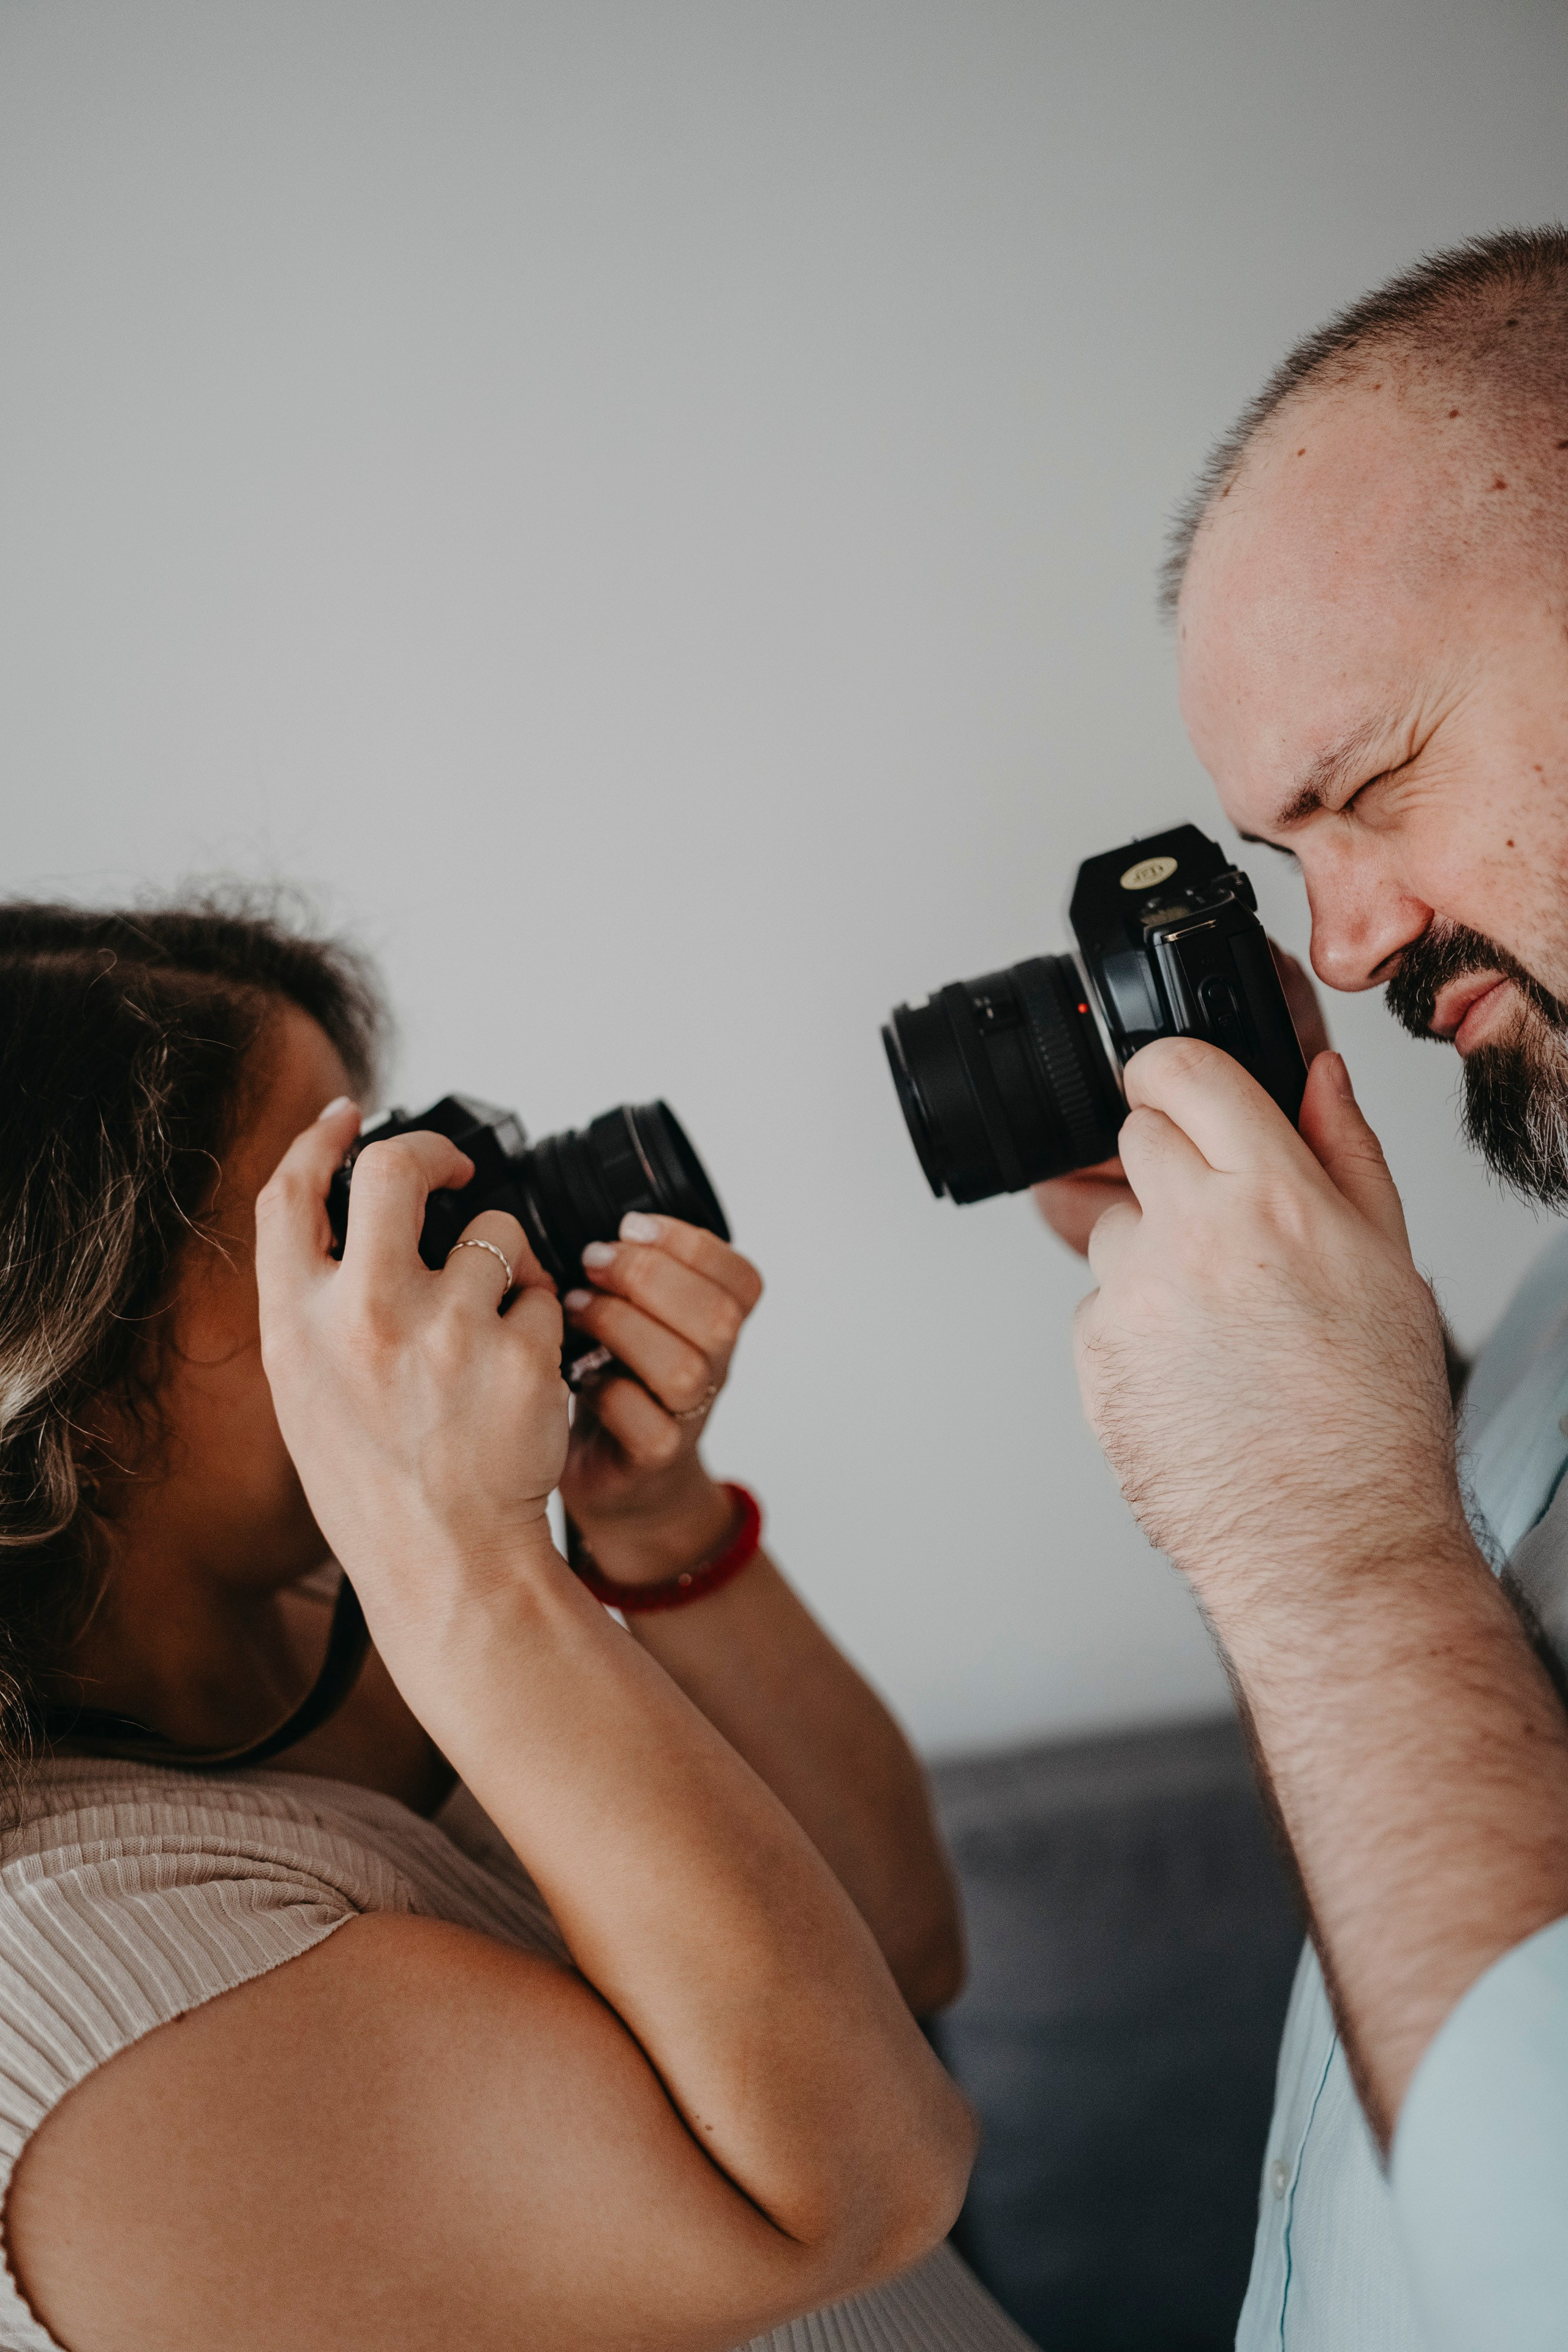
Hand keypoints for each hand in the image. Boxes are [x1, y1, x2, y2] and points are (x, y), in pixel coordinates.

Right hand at [255, 1101, 569, 1609]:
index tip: (346, 1116)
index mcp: (297, 1325)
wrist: (447, 1564)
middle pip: (394, 1169)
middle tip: (457, 1167)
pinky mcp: (521, 1353)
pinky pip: (543, 1296)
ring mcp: (447, 1331)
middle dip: (433, 1151)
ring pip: (497, 1232)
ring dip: (505, 1262)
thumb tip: (347, 1209)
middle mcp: (365, 1316)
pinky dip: (541, 1323)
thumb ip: (319, 1302)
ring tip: (492, 1328)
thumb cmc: (377, 1483)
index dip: (318, 1139)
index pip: (290, 1195)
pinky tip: (521, 1374)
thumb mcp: (307, 1392)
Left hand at [560, 1214, 762, 1582]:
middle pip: (718, 1316)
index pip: (740, 1279)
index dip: (692, 1244)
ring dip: (623, 1327)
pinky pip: (649, 1426)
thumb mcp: (631, 1319)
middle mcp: (713, 1369)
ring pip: (685, 1369)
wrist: (620, 1477)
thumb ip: (629, 1277)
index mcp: (713, 1326)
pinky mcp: (653, 1456)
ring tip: (575, 1310)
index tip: (631, 1225)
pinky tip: (577, 1375)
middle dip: (648, 1276)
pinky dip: (608, 1393)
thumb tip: (591, 1227)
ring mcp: (688, 1416)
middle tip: (594, 1263)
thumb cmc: (615, 1383)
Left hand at [1073, 1042, 1459, 1601]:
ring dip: (1153, 1252)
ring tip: (1221, 1322)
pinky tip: (1192, 1369)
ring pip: (1115, 1226)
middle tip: (1226, 1228)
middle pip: (1137, 1138)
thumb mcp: (1389, 1262)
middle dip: (1173, 1165)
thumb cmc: (1370, 1415)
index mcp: (1273, 1197)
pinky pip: (1101, 1305)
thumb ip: (1346, 1151)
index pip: (1182, 1071)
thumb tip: (1318, 1075)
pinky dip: (1134, 1325)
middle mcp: (1191, 1235)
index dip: (1172, 1069)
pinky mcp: (1093, 1353)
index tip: (1174, 1084)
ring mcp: (1132, 1295)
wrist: (1326, 1537)